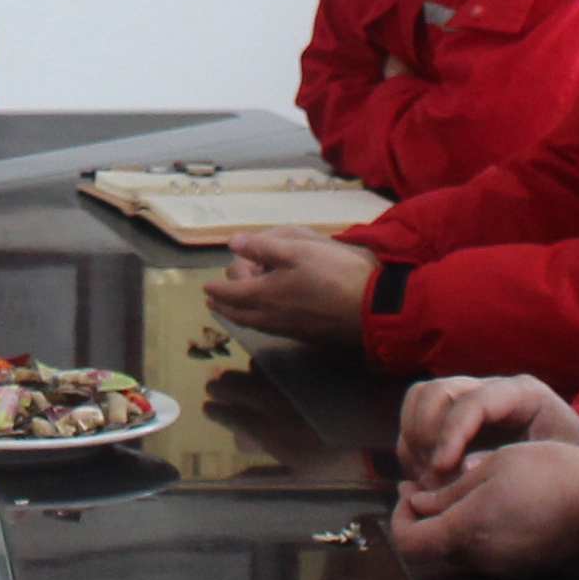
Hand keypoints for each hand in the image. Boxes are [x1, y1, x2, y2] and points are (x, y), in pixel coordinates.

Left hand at [202, 229, 379, 348]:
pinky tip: (265, 316)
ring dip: (239, 315)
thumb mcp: (298, 250)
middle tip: (214, 301)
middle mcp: (270, 318)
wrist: (372, 308)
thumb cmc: (334, 273)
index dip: (216, 289)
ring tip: (233, 309)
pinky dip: (258, 321)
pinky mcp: (305, 335)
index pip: (229, 294)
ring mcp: (288, 330)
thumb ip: (263, 246)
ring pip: (254, 324)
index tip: (206, 287)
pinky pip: (270, 328)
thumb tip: (233, 244)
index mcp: (264, 295)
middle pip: (238, 314)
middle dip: (224, 305)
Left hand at [385, 439, 578, 576]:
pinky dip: (475, 533)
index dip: (397, 520)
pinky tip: (490, 506)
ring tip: (462, 491)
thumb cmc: (549, 473)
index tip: (407, 493)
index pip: (408, 543)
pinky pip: (484, 553)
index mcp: (468, 530)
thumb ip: (448, 491)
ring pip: (458, 551)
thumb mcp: (493, 467)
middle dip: (422, 519)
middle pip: (432, 548)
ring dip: (449, 525)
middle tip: (426, 487)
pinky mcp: (521, 566)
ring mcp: (503, 567)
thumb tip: (416, 503)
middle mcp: (481, 557)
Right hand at [395, 372, 578, 488]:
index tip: (441, 468)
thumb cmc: (572, 465)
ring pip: (420, 400)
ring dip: (413, 440)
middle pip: (438, 391)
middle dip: (426, 435)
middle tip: (433, 477)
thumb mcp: (555, 464)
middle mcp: (490, 390)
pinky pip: (416, 419)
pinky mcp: (453, 418)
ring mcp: (468, 400)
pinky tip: (424, 477)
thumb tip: (464, 469)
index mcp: (521, 394)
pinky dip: (412, 448)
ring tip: (425, 477)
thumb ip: (512, 465)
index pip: (474, 400)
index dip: (451, 431)